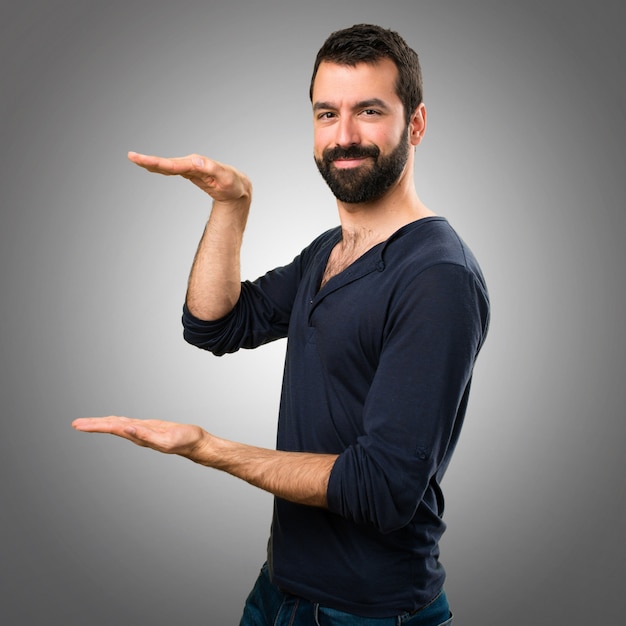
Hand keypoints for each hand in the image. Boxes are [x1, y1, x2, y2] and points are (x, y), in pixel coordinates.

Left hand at [72, 416, 208, 456]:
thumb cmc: (185, 442)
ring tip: (87, 423)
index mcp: (138, 436)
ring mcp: (142, 431)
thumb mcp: (166, 439)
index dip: (95, 426)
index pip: (112, 429)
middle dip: (93, 425)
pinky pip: (128, 423)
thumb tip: (127, 429)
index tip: (79, 425)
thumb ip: (146, 436)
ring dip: (102, 423)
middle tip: (75, 424)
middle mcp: (137, 434)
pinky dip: (117, 421)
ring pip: (118, 425)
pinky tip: (114, 422)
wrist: (196, 443)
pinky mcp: (149, 427)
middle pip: (111, 427)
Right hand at [128, 151, 251, 203]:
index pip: (174, 164)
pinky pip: (172, 169)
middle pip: (167, 163)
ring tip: (135, 159)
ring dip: (152, 163)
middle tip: (131, 157)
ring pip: (168, 165)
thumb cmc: (233, 184)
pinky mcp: (189, 172)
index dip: (158, 163)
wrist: (237, 187)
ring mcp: (190, 167)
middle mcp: (192, 163)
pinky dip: (160, 168)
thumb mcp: (226, 179)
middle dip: (150, 161)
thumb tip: (196, 162)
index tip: (143, 160)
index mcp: (197, 164)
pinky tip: (150, 167)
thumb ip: (213, 170)